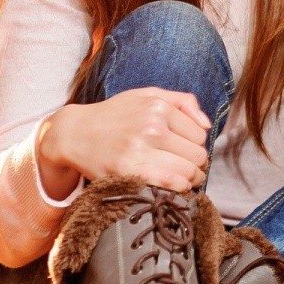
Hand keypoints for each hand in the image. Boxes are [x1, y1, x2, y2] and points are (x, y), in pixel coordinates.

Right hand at [39, 87, 212, 193]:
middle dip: (197, 164)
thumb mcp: (147, 95)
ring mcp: (139, 151)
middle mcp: (151, 128)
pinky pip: (169, 184)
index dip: (196, 146)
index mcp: (158, 108)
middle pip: (197, 156)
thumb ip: (183, 102)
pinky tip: (176, 187)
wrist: (75, 133)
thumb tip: (207, 125)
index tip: (186, 151)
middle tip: (188, 168)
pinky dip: (179, 188)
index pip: (200, 136)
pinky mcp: (128, 172)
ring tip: (185, 179)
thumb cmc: (115, 114)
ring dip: (192, 179)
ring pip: (188, 172)